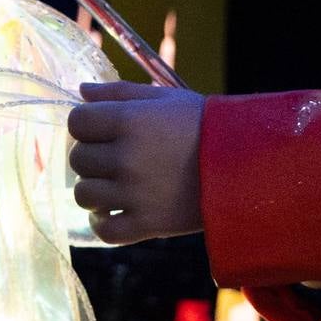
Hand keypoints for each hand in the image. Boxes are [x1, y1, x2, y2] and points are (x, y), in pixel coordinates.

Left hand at [66, 81, 205, 244]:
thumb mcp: (165, 98)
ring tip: (114, 185)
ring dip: (95, 189)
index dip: (85, 124)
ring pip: (84, 195)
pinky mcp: (146, 224)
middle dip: (91, 156)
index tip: (101, 129)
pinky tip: (110, 211)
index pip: (76, 122)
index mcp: (130, 121)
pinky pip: (103, 229)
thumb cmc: (203, 126)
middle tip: (114, 156)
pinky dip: (101, 222)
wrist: (243, 165)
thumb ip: (119, 92)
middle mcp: (127, 157)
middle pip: (78, 159)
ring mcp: (135, 194)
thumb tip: (81, 91)